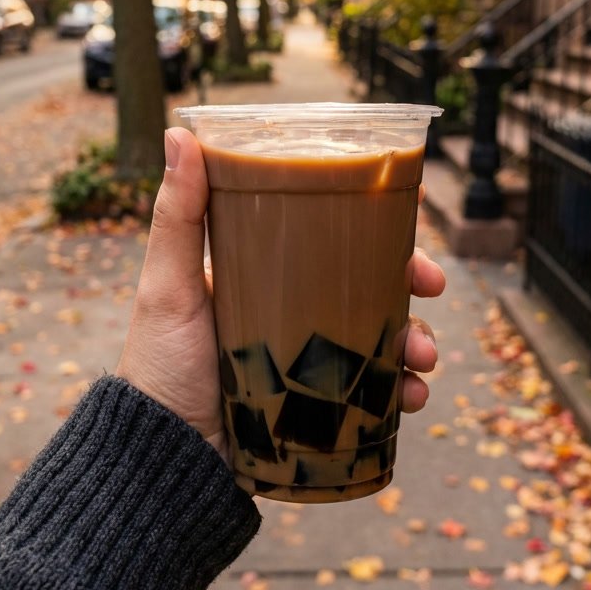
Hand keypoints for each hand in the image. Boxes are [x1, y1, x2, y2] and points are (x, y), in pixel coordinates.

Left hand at [119, 128, 445, 464]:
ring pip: (382, 341)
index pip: (331, 240)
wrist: (163, 458)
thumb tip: (179, 131)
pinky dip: (402, 394)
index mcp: (265, 276)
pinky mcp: (319, 410)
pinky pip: (375, 396)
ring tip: (422, 358)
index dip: (377, 230)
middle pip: (369, 288)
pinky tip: (412, 399)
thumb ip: (177, 215)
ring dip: (417, 342)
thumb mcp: (168, 285)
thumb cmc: (159, 364)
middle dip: (411, 286)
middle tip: (431, 287)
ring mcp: (310, 364)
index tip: (412, 215)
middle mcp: (293, 314)